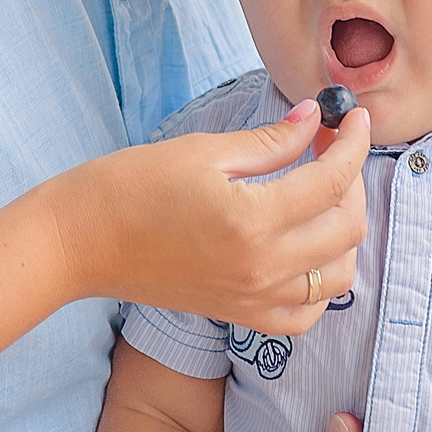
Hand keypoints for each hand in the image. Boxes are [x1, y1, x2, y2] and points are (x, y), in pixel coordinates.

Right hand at [54, 97, 369, 335]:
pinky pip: (304, 313)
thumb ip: (269, 141)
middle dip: (352, 180)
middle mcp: (261, 267)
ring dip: (344, 232)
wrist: (78, 243)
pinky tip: (307, 252)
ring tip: (323, 197)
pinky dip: (320, 284)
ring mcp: (252, 298)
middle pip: (346, 228)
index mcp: (252, 220)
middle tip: (331, 148)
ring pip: (337, 275)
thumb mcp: (203, 151)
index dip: (353, 142)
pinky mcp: (238, 314)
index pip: (332, 180)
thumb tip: (315, 119)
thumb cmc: (128, 187)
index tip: (353, 118)